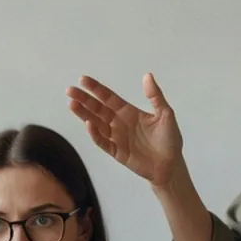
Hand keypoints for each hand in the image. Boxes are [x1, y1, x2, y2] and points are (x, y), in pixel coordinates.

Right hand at [67, 74, 184, 188]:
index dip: (96, 89)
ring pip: (95, 123)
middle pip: (97, 109)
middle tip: (70, 91)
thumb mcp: (165, 114)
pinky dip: (94, 134)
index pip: (108, 98)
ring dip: (84, 114)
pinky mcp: (116, 152)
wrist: (170, 165)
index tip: (83, 80)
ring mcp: (116, 137)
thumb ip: (155, 96)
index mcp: (128, 112)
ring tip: (72, 104)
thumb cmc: (170, 139)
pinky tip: (89, 124)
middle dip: (84, 100)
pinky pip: (102, 141)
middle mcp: (119, 122)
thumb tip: (147, 75)